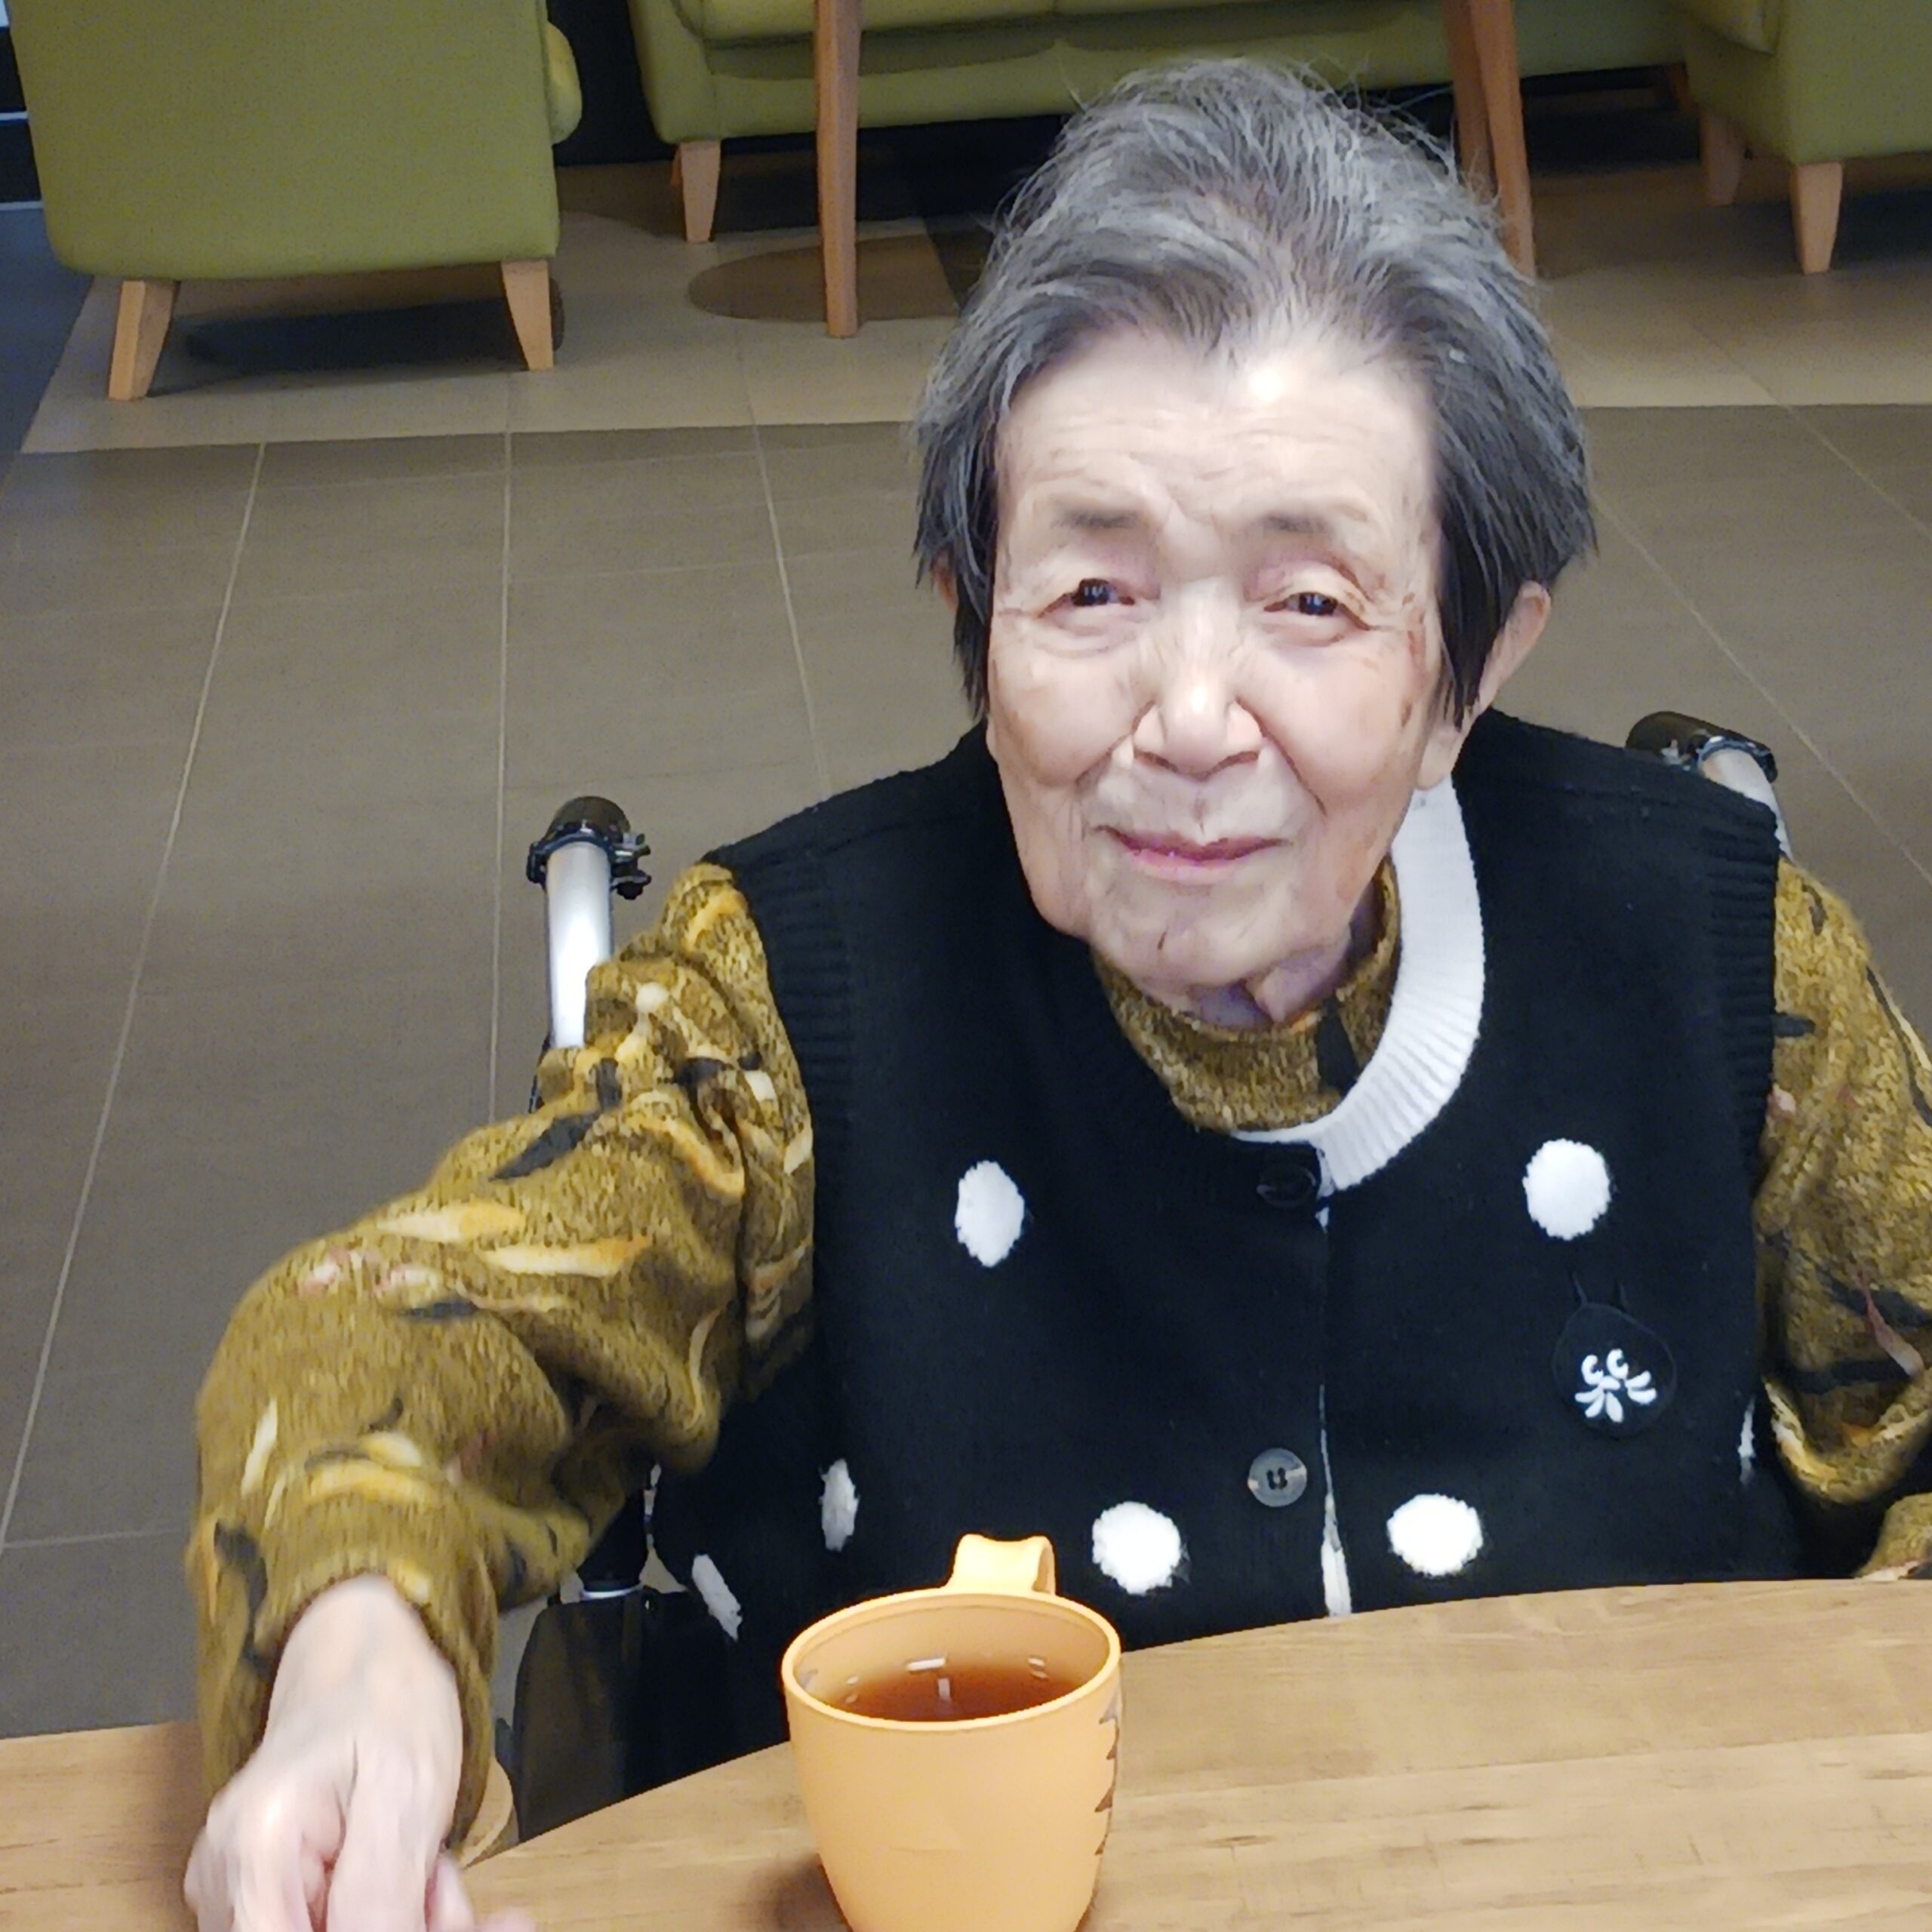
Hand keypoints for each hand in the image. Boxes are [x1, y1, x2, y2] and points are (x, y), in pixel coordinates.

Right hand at [184, 1575, 530, 1931]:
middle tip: (452, 1900)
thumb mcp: (404, 1789)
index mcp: (251, 1848)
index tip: (431, 1919)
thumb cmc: (384, 1700)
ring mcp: (241, 1891)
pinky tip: (418, 1881)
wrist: (362, 1657)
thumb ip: (379, 1891)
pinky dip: (388, 1918)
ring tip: (436, 1873)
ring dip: (400, 1924)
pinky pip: (331, 1928)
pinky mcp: (266, 1896)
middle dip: (399, 1929)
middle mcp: (225, 1881)